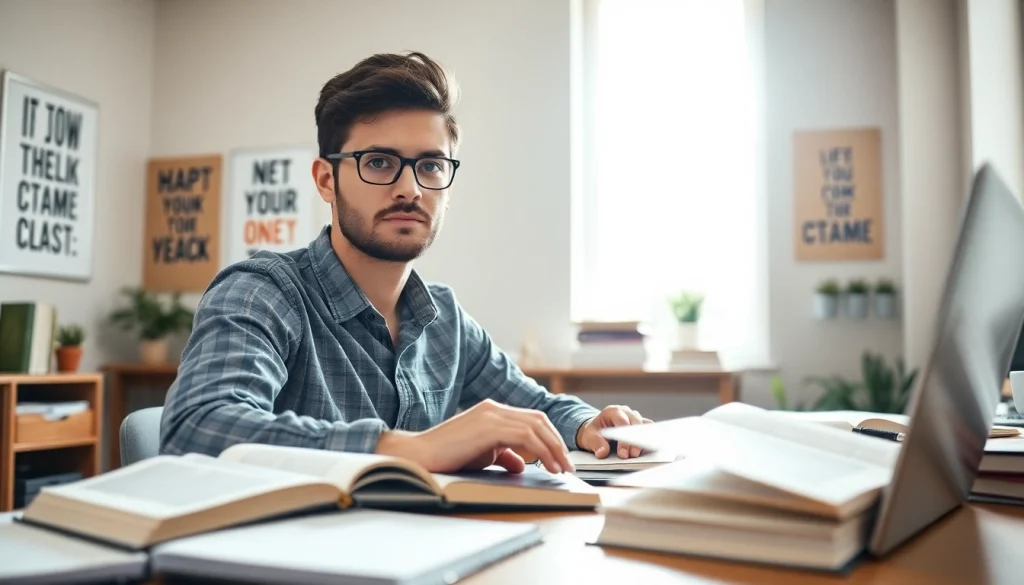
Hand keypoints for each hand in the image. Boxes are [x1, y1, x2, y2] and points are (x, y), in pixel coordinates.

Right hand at [374, 399, 573, 474]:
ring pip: (535, 426)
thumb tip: (520, 464)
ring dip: (553, 448)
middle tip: (567, 465)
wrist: (419, 455)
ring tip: (561, 468)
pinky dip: (541, 450)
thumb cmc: (447, 456)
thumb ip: (503, 456)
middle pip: (539, 419)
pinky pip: (524, 435)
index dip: (550, 438)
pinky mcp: (487, 426)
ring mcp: (490, 414)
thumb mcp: (483, 455)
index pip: (532, 419)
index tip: (560, 459)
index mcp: (493, 411)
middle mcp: (494, 408)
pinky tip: (546, 465)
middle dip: (557, 443)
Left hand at [576, 405, 652, 458]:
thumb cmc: (593, 432)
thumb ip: (596, 444)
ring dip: (644, 440)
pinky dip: (649, 438)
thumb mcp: (589, 437)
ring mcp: (634, 417)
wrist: (595, 430)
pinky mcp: (640, 425)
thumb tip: (602, 453)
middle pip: (636, 423)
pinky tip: (649, 449)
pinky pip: (648, 430)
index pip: (622, 423)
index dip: (624, 440)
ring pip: (644, 426)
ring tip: (641, 453)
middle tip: (633, 455)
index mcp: (612, 411)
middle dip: (635, 441)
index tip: (623, 454)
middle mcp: (626, 412)